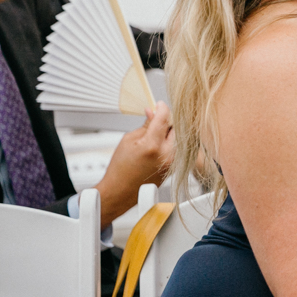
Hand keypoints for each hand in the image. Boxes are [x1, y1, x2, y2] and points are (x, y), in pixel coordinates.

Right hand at [95, 101, 175, 225]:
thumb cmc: (120, 169)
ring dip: (168, 133)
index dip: (162, 108)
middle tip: (155, 121)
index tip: (159, 104)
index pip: (164, 118)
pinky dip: (168, 144)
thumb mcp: (128, 140)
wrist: (120, 192)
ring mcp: (172, 162)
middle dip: (166, 121)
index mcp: (153, 146)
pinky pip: (175, 149)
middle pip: (175, 127)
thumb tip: (153, 112)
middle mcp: (166, 154)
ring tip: (153, 137)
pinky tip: (156, 147)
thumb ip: (145, 125)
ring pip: (177, 138)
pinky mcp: (173, 167)